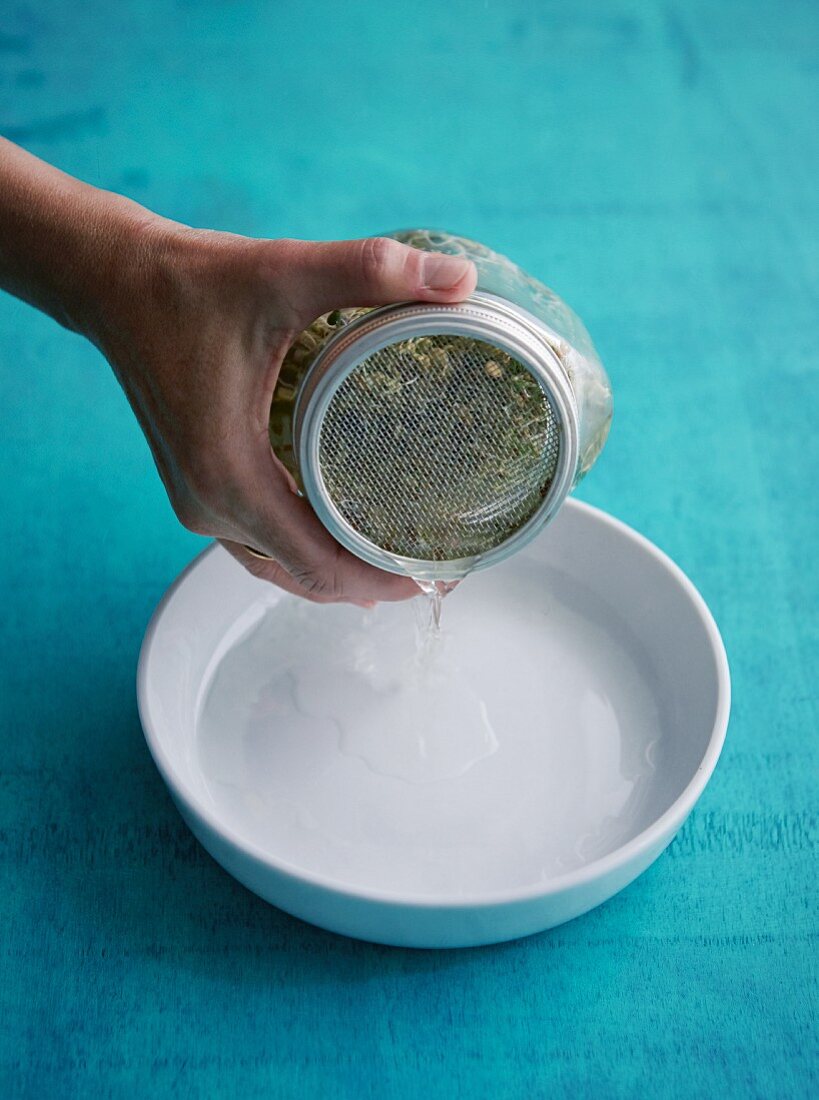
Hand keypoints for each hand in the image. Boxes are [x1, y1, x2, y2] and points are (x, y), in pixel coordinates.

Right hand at [93, 224, 476, 603]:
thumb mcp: (283, 271)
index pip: (319, 567)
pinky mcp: (200, 487)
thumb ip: (369, 270)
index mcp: (230, 476)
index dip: (383, 581)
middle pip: (305, 579)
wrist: (114, 281)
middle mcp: (209, 506)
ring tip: (403, 558)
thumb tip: (461, 277)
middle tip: (439, 570)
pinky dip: (308, 548)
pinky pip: (263, 543)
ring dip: (340, 570)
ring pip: (282, 566)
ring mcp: (199, 502)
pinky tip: (348, 535)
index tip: (440, 578)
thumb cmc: (187, 284)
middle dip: (373, 582)